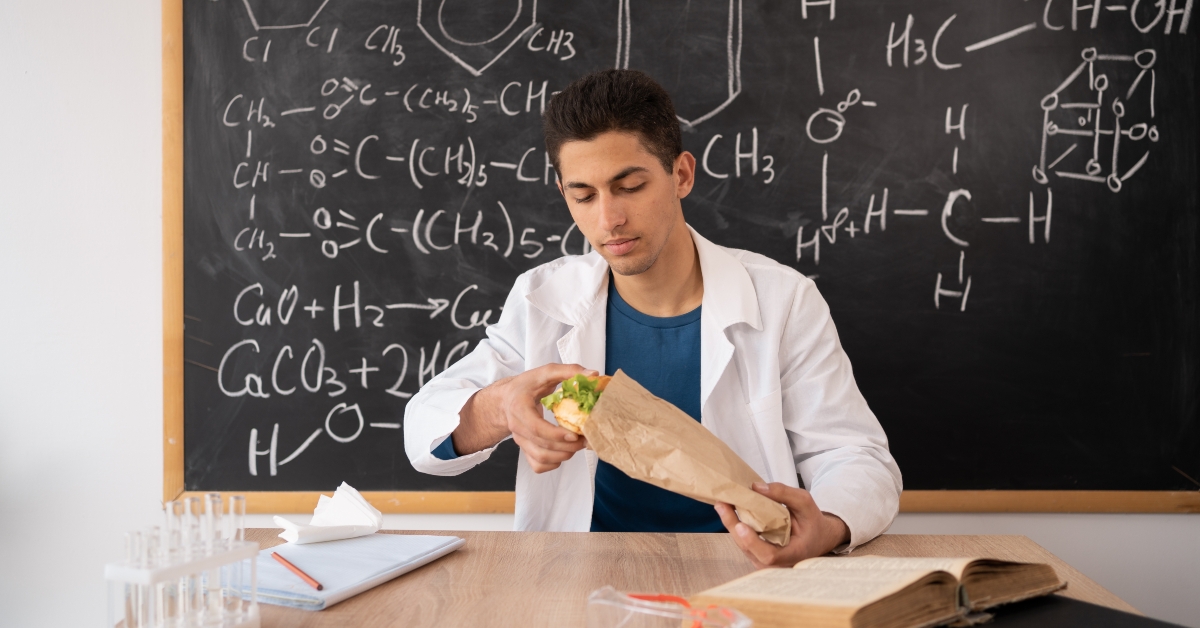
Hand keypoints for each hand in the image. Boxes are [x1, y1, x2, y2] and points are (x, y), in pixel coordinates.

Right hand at [453, 363, 593, 472]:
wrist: (506, 400)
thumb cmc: (527, 386)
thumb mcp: (545, 372)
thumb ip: (569, 371)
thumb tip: (593, 374)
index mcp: (519, 407)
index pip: (536, 428)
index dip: (557, 435)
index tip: (575, 434)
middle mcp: (517, 427)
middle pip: (542, 446)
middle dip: (567, 446)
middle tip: (585, 439)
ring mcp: (520, 441)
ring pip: (541, 459)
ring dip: (563, 455)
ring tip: (578, 444)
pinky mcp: (524, 450)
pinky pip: (538, 465)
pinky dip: (553, 464)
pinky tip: (563, 451)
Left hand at [715, 482, 849, 567]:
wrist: (817, 537)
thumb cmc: (812, 522)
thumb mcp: (805, 503)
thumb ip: (784, 494)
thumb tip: (756, 487)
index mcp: (793, 554)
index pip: (770, 555)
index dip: (753, 542)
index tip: (741, 525)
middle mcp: (778, 563)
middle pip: (749, 549)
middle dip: (733, 526)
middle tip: (722, 505)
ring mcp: (766, 562)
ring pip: (743, 546)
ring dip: (731, 525)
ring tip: (722, 505)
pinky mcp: (758, 555)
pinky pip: (744, 542)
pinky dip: (735, 526)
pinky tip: (729, 511)